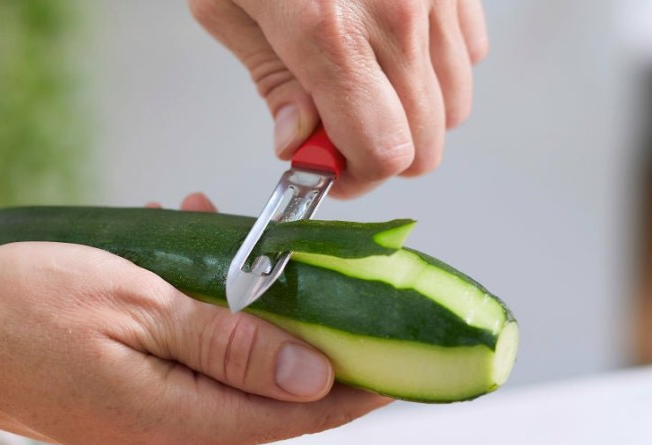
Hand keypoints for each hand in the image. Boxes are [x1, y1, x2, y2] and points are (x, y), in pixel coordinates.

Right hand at [0, 194, 389, 444]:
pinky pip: (191, 375)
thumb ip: (230, 345)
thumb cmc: (19, 311)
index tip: (405, 355)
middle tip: (302, 263)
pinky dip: (202, 328)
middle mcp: (175, 443)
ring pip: (231, 378)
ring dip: (241, 317)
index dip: (362, 385)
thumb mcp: (136, 305)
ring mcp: (150, 435)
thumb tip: (313, 375)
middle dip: (296, 328)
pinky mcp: (130, 417)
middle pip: (274, 396)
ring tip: (217, 241)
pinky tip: (181, 275)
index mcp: (182, 423)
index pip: (304, 414)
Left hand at [190, 0, 488, 197]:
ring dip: (409, 115)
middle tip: (337, 136)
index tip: (326, 172)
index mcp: (330, 30)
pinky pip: (469, 53)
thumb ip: (272, 82)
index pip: (384, 150)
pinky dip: (433, 69)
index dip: (354, 177)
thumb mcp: (226, 4)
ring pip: (455, 104)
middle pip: (428, 141)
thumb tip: (301, 143)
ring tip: (361, 88)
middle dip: (379, 155)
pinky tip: (389, 50)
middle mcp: (400, 14)